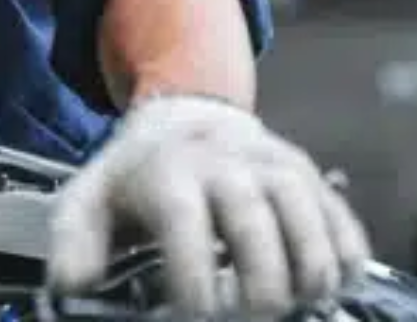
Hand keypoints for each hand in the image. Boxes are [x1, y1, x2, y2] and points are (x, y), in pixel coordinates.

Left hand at [47, 95, 370, 316]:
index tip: (196, 315)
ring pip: (308, 223)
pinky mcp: (312, 178)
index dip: (193, 281)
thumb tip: (71, 288)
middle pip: (256, 228)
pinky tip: (327, 291)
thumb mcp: (91, 199)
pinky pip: (343, 223)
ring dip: (307, 278)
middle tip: (249, 321)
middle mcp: (228, 165)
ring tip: (293, 308)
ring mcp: (276, 168)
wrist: (188, 115)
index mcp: (169, 173)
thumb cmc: (138, 174)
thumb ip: (75, 243)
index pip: (186, 225)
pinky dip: (345, 262)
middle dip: (258, 289)